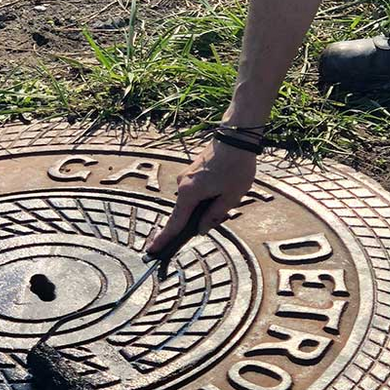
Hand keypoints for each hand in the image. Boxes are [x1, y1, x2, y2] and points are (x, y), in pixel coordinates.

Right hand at [144, 140, 255, 254]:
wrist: (236, 138)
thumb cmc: (236, 167)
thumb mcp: (230, 197)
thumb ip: (213, 216)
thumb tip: (200, 229)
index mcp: (190, 193)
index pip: (175, 223)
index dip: (165, 239)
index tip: (153, 251)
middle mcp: (182, 184)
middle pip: (183, 213)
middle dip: (195, 222)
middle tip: (215, 220)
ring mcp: (185, 177)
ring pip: (190, 202)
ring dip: (203, 207)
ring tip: (226, 197)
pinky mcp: (191, 172)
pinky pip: (193, 192)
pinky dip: (202, 198)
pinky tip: (220, 191)